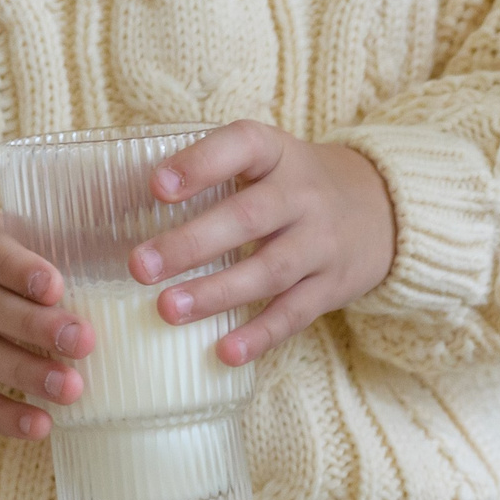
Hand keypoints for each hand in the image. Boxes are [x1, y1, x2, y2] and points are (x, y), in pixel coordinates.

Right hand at [0, 210, 95, 439]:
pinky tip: (41, 425)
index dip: (17, 267)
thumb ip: (77, 242)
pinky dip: (1, 415)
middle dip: (33, 325)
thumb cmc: (11, 273)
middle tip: (84, 341)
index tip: (56, 286)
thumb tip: (150, 256)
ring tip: (72, 389)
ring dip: (24, 372)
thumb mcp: (32, 242)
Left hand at [128, 120, 393, 367]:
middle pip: (249, 218)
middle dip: (193, 243)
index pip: (240, 147)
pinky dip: (260, 335)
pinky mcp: (333, 286)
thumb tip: (117, 200)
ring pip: (269, 271)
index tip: (156, 187)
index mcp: (278, 154)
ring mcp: (321, 244)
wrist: (383, 210)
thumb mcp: (266, 158)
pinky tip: (225, 352)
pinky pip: (295, 313)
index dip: (200, 165)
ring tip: (168, 309)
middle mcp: (304, 196)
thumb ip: (211, 169)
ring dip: (217, 293)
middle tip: (140, 266)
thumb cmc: (296, 184)